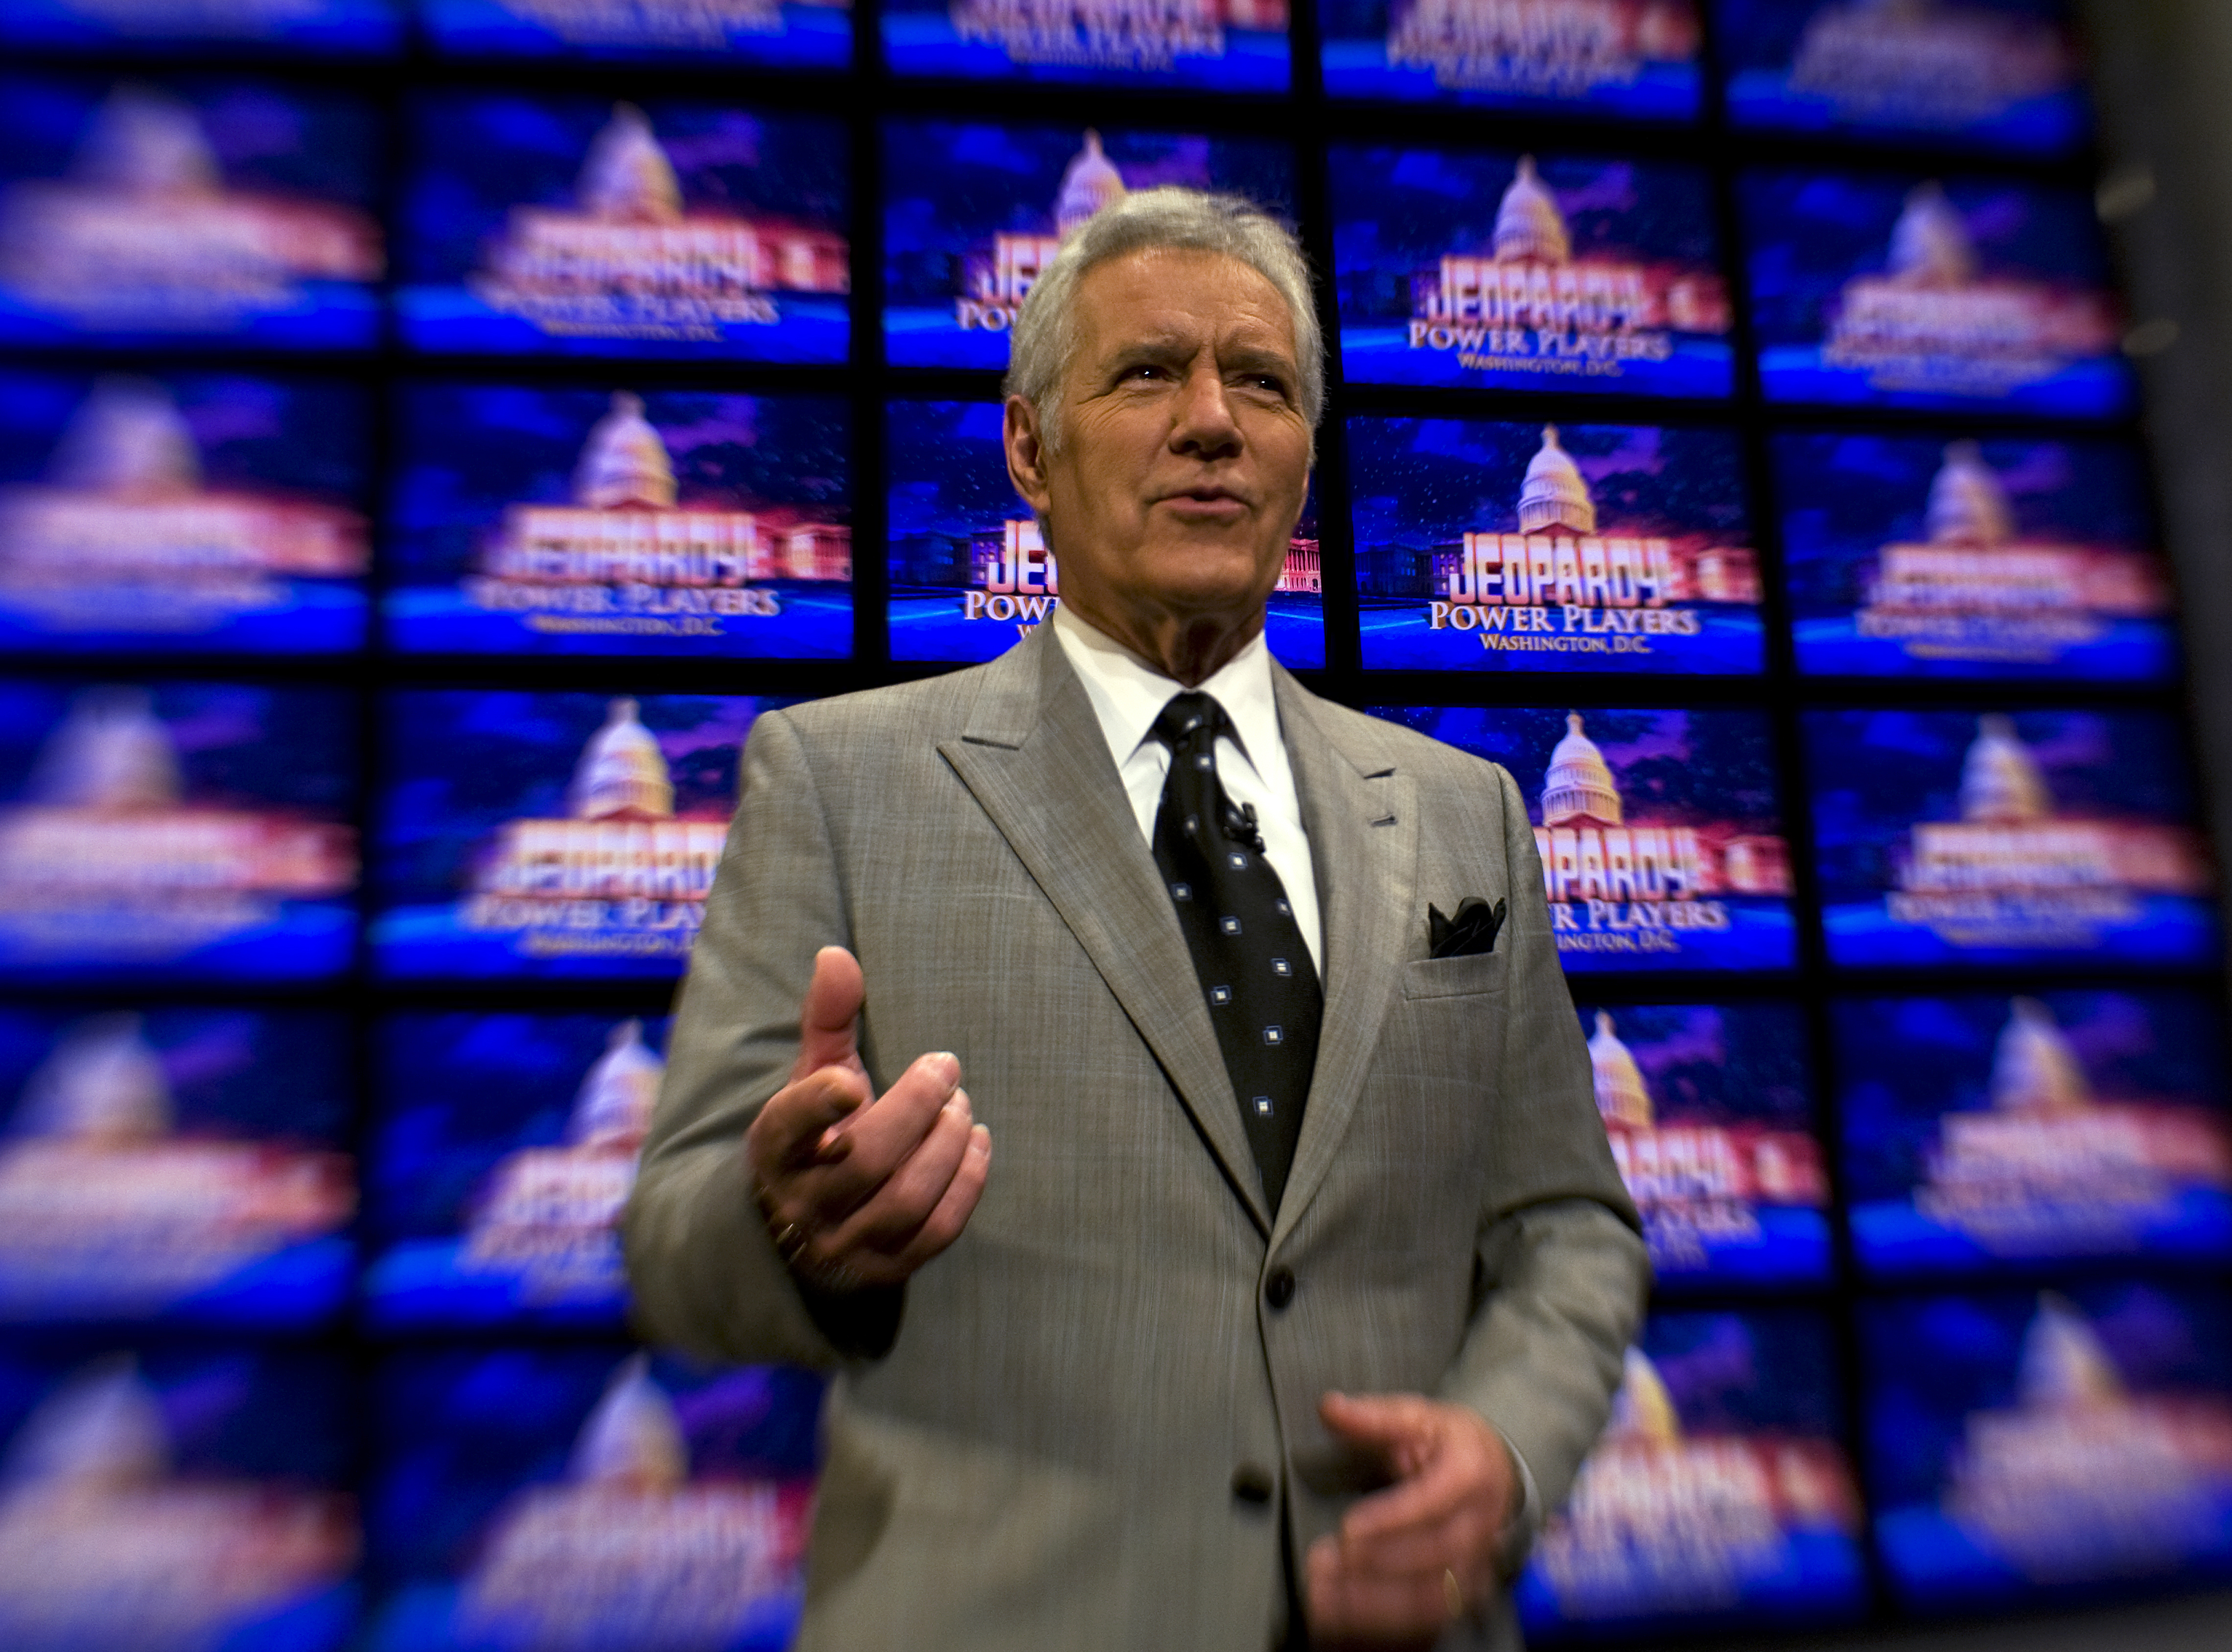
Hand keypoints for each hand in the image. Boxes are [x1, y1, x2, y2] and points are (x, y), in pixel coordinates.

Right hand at [745, 946, 991, 1289]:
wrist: (808, 1224)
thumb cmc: (820, 1132)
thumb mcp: (814, 1074)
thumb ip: (828, 1018)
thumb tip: (836, 954)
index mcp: (774, 1149)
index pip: (787, 1130)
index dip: (818, 1107)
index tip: (851, 1081)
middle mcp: (802, 1203)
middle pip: (866, 1161)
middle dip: (917, 1108)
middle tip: (946, 1069)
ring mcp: (843, 1243)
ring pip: (904, 1201)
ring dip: (946, 1146)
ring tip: (962, 1107)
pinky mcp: (885, 1269)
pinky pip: (935, 1233)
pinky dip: (966, 1184)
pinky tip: (976, 1143)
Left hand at [1304, 1391, 1519, 1649]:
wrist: (1496, 1470)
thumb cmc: (1451, 1443)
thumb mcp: (1417, 1416)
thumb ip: (1373, 1417)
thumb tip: (1330, 1408)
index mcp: (1469, 1475)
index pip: (1432, 1504)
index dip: (1390, 1520)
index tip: (1348, 1528)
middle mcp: (1479, 1526)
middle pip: (1432, 1558)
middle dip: (1376, 1565)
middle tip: (1326, 1564)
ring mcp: (1475, 1565)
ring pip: (1432, 1600)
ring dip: (1377, 1606)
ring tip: (1325, 1599)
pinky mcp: (1463, 1594)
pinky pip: (1427, 1623)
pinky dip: (1384, 1625)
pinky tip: (1342, 1619)